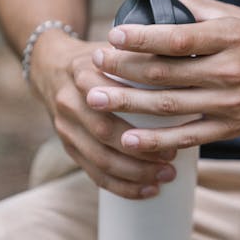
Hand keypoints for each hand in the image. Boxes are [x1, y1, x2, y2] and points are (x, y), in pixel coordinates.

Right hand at [29, 30, 177, 198]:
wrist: (50, 66)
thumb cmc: (97, 58)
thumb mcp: (114, 48)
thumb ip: (143, 55)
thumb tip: (189, 65)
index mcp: (83, 72)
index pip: (110, 98)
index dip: (141, 116)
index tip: (173, 128)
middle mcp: (69, 101)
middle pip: (104, 133)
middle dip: (141, 152)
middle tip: (172, 159)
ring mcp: (65, 127)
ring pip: (99, 159)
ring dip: (134, 174)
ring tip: (164, 178)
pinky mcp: (67, 146)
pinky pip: (93, 173)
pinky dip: (120, 186)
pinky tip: (144, 191)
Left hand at [86, 0, 239, 152]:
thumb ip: (201, 9)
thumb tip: (162, 0)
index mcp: (231, 38)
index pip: (177, 38)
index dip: (142, 38)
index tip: (113, 35)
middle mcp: (229, 72)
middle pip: (165, 74)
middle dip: (124, 70)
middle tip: (94, 66)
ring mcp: (230, 104)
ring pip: (170, 106)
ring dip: (129, 104)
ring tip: (97, 99)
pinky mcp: (231, 128)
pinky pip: (188, 137)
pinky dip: (158, 141)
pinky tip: (131, 139)